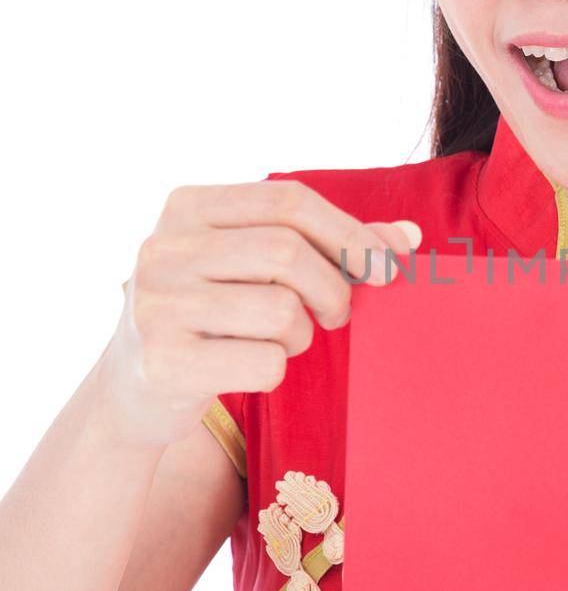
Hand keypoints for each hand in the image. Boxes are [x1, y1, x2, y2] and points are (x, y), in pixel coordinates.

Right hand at [102, 179, 421, 451]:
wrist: (136, 389)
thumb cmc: (215, 316)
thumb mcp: (256, 266)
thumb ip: (328, 245)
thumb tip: (408, 237)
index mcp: (187, 207)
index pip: (289, 201)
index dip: (349, 233)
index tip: (386, 266)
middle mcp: (162, 248)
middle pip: (288, 252)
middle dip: (334, 287)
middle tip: (337, 314)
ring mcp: (156, 305)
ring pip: (281, 311)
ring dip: (301, 335)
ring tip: (281, 341)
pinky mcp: (163, 362)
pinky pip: (263, 363)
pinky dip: (274, 371)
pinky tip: (248, 368)